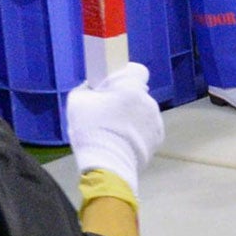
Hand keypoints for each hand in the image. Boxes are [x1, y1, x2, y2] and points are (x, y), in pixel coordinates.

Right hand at [66, 63, 163, 191]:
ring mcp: (156, 120)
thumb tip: (92, 87)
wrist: (108, 165)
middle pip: (138, 93)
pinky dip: (139, 132)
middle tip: (109, 113)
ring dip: (133, 116)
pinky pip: (148, 128)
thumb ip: (87, 88)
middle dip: (126, 99)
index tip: (115, 86)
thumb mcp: (78, 102)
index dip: (126, 76)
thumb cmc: (91, 130)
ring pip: (144, 111)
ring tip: (116, 132)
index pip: (137, 70)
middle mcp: (149, 101)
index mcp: (131, 88)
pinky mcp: (158, 138)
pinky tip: (124, 142)